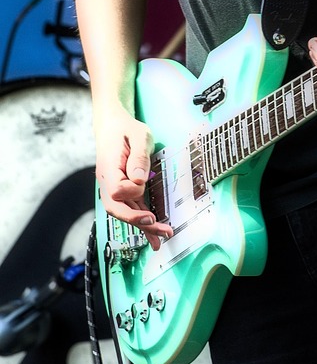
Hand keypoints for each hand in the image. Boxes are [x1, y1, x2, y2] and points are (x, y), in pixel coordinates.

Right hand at [94, 108, 173, 250]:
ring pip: (125, 212)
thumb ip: (138, 156)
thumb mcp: (138, 134)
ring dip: (142, 226)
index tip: (142, 180)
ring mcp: (114, 187)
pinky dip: (142, 221)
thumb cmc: (125, 128)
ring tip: (161, 238)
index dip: (131, 190)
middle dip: (137, 221)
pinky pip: (131, 208)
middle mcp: (108, 182)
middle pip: (117, 209)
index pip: (116, 190)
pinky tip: (153, 233)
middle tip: (156, 226)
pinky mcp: (123, 190)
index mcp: (109, 168)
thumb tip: (139, 180)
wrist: (112, 125)